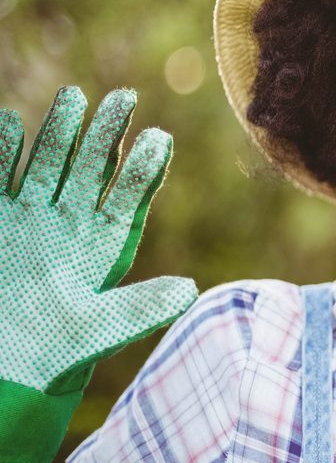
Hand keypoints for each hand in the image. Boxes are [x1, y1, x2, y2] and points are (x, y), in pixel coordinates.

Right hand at [0, 86, 196, 462]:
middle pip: (92, 168)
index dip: (144, 169)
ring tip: (75, 96)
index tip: (160, 138)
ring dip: (60, 132)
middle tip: (126, 96)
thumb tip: (190, 290)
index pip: (129, 197)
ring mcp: (30, 217)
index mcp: (104, 243)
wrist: (6, 366)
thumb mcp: (101, 330)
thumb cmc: (57, 352)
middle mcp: (70, 223)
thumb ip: (142, 308)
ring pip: (48, 163)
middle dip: (107, 134)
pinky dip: (2, 152)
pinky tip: (9, 123)